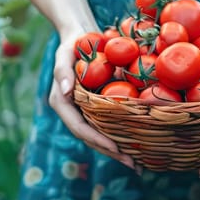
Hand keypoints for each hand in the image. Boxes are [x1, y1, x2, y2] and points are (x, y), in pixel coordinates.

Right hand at [49, 34, 136, 171]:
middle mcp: (72, 110)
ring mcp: (84, 110)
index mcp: (61, 102)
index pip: (79, 127)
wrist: (80, 35)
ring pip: (99, 135)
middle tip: (134, 165)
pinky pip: (108, 125)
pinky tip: (138, 145)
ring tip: (138, 163)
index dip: (97, 139)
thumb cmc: (73, 42)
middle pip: (90, 138)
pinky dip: (121, 136)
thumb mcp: (65, 53)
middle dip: (111, 152)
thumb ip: (63, 71)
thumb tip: (65, 91)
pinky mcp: (96, 107)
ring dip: (118, 150)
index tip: (116, 148)